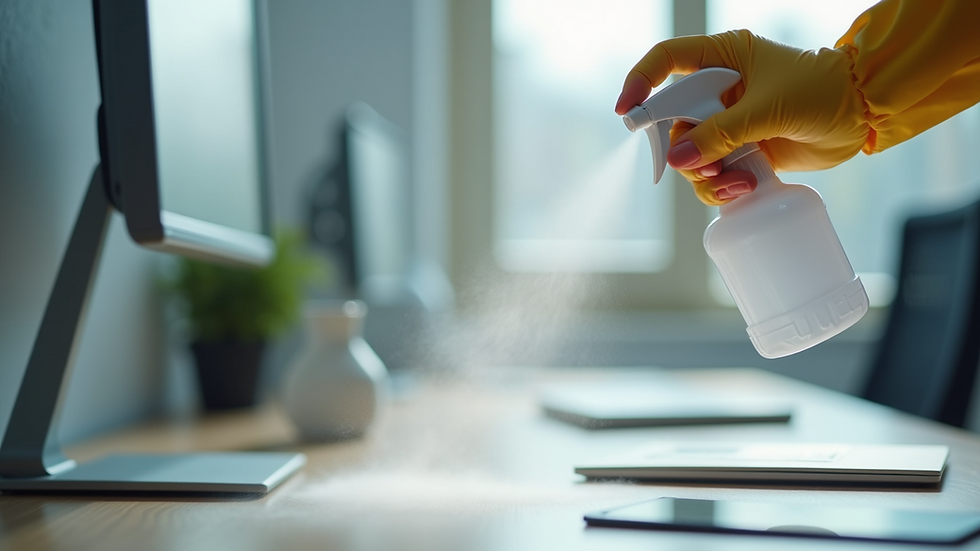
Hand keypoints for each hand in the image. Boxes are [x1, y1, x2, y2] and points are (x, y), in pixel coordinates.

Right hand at [615, 30, 868, 205]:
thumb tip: (678, 161)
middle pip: (672, 120)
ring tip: (734, 181)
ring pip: (689, 155)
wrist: (861, 115)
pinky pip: (712, 174)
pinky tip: (741, 189)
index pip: (665, 61)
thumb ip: (721, 133)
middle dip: (684, 149)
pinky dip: (719, 187)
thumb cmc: (821, 91)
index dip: (641, 82)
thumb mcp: (767, 108)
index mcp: (722, 57)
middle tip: (704, 165)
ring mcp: (727, 122)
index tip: (628, 113)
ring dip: (704, 175)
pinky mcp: (740, 151)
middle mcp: (718, 89)